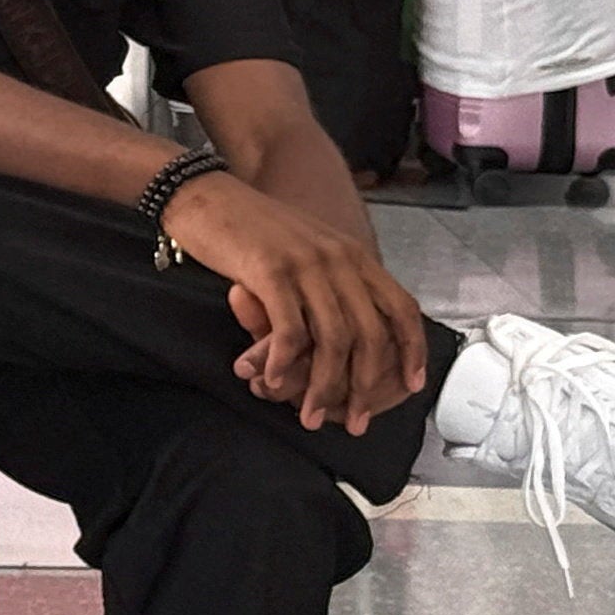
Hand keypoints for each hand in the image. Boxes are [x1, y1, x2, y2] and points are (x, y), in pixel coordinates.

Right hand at [160, 173, 429, 434]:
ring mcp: (306, 265)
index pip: (401, 308)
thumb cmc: (249, 225)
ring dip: (323, 387)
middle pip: (370, 335)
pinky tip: (271, 379)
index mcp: (353, 254)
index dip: (411, 350)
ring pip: (333, 340)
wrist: (203, 194)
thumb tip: (348, 321)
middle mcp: (339, 259)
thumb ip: (332, 278)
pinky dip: (283, 362)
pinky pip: (289, 330)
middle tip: (355, 419)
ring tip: (309, 414)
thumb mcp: (307, 246)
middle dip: (366, 387)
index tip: (410, 385)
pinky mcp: (270, 272)